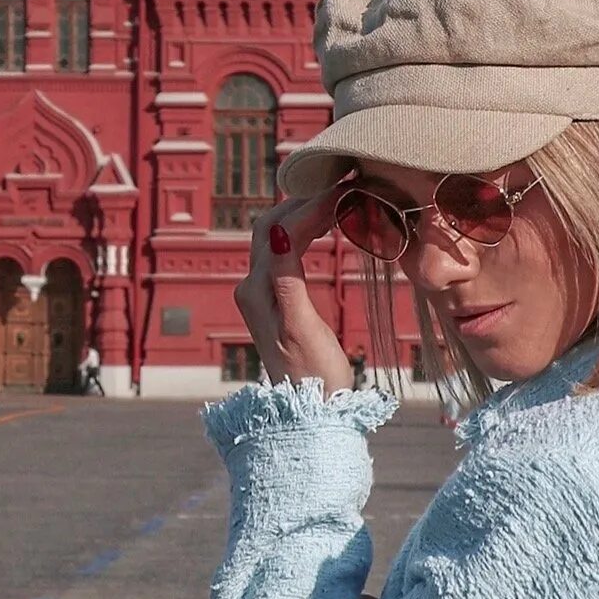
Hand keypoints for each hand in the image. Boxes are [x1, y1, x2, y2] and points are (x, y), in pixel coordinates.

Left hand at [234, 192, 352, 395]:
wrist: (310, 414)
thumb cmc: (312, 378)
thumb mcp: (301, 329)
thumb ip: (288, 281)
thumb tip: (282, 235)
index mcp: (257, 289)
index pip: (281, 229)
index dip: (312, 205)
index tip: (346, 188)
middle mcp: (252, 286)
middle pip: (273, 225)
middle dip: (306, 200)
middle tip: (345, 184)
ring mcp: (262, 293)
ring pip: (279, 236)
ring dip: (305, 212)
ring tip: (341, 197)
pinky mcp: (275, 300)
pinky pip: (287, 251)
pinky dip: (307, 231)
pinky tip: (328, 225)